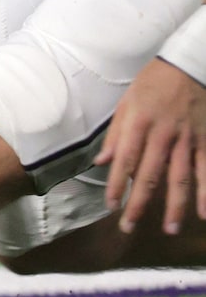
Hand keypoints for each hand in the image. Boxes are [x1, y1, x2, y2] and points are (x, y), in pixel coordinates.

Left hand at [102, 57, 205, 234]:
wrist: (191, 66)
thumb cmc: (153, 83)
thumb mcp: (126, 102)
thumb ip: (116, 134)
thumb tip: (101, 162)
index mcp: (138, 124)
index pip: (124, 161)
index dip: (116, 186)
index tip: (111, 206)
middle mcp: (163, 135)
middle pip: (149, 176)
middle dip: (139, 204)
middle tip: (130, 227)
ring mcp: (187, 140)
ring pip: (180, 179)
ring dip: (175, 207)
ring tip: (169, 230)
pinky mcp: (205, 141)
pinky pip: (205, 171)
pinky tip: (203, 214)